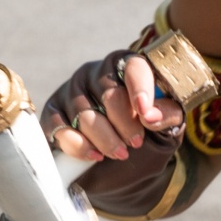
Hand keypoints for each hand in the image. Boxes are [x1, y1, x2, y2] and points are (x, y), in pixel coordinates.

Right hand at [46, 49, 185, 164]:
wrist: (118, 153)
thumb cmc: (145, 129)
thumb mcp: (166, 121)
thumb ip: (168, 114)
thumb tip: (151, 116)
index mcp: (126, 65)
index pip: (134, 68)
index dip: (141, 89)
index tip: (146, 114)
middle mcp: (96, 72)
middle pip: (109, 95)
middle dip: (125, 123)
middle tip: (136, 143)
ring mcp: (71, 90)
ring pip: (85, 115)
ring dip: (105, 139)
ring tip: (120, 153)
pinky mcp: (52, 111)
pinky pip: (60, 128)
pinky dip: (79, 146)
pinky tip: (95, 155)